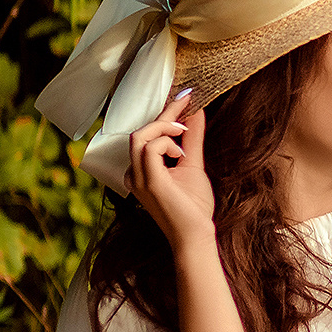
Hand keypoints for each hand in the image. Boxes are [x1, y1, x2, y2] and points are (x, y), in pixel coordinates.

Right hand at [127, 91, 215, 252]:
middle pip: (140, 131)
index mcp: (141, 170)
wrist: (196, 235)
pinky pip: (149, 149)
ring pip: (140, 136)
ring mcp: (139, 178)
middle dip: (165, 115)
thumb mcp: (193, 164)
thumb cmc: (193, 207)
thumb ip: (192, 139)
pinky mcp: (149, 182)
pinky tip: (180, 154)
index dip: (164, 113)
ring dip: (164, 128)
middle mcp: (135, 173)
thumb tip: (195, 113)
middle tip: (187, 107)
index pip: (146, 135)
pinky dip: (167, 143)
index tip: (185, 97)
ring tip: (183, 135)